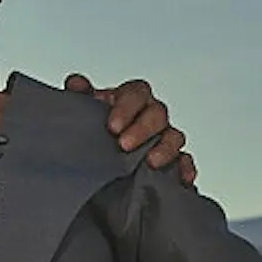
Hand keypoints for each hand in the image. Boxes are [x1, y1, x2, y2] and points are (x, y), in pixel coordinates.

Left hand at [64, 73, 195, 184]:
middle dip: (142, 129)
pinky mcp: (172, 161)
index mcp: (129, 100)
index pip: (135, 93)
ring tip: (151, 162)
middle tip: (124, 145)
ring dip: (165, 148)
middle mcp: (149, 116)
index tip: (112, 126)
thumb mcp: (83, 112)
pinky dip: (185, 168)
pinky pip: (185, 161)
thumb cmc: (96, 129)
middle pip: (157, 113)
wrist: (97, 161)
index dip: (126, 107)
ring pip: (174, 136)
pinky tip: (181, 177)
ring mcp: (163, 137)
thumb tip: (76, 84)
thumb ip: (80, 97)